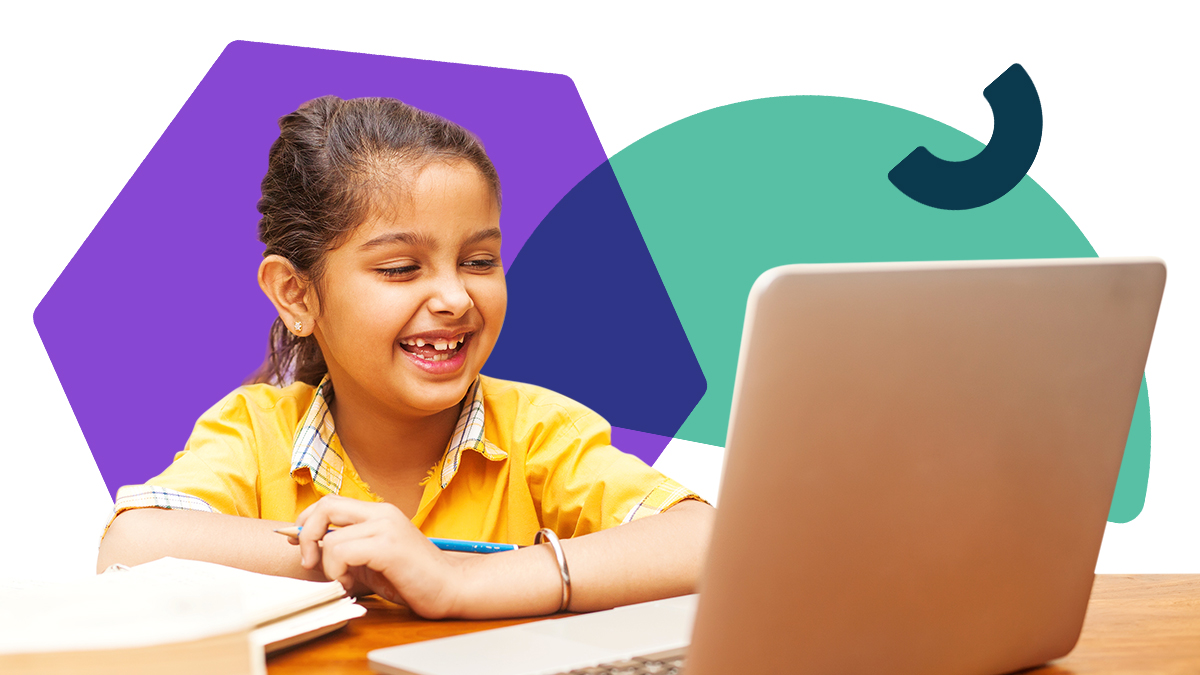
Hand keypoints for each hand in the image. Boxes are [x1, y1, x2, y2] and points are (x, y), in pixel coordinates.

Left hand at [291, 495, 463, 617]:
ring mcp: (386, 527)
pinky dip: (336, 572)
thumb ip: (348, 550)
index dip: (308, 522)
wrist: (452, 588)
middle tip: (310, 561)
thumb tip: (312, 546)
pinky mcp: (387, 546)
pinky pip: (341, 552)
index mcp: (380, 513)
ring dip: (326, 565)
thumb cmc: (414, 578)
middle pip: (326, 505)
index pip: (331, 502)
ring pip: (330, 537)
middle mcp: (382, 513)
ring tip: (343, 581)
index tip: (302, 546)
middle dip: (306, 534)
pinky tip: (350, 584)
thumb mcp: (373, 561)